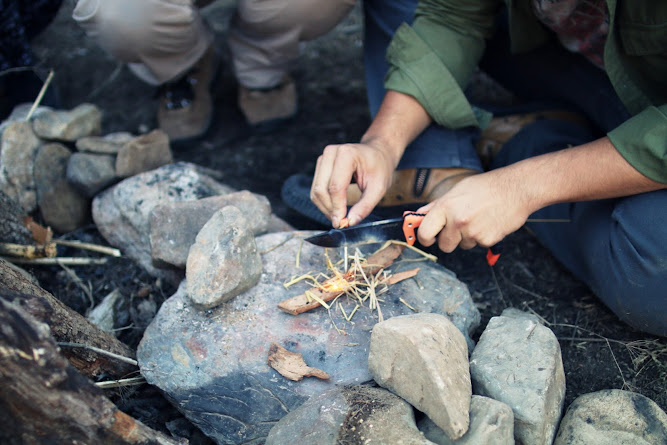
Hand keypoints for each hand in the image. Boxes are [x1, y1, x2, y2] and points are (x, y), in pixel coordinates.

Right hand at [310, 138, 397, 227]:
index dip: (337, 207)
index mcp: (347, 154)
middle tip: (341, 223)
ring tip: (340, 216)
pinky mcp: (320, 167)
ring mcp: (323, 159)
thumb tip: (350, 222)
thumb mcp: (379, 188)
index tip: (342, 223)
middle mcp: (330, 154)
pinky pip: (316, 189)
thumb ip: (365, 206)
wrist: (378, 153)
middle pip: (321, 189)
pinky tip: (336, 208)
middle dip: (330, 209)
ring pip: (316, 191)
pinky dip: (324, 203)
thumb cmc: (380, 167)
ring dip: (326, 208)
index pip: (335, 186)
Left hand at [416, 168, 532, 251]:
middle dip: (449, 240)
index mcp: (445, 207)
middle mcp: (457, 221)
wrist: (516, 189)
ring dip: (468, 237)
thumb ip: (436, 205)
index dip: (424, 239)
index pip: (425, 232)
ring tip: (479, 218)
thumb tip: (419, 215)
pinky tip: (489, 222)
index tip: (428, 239)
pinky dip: (483, 237)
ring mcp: (472, 232)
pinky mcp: (487, 240)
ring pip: (463, 245)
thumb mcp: (457, 190)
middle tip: (460, 226)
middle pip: (444, 245)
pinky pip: (478, 245)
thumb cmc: (485, 187)